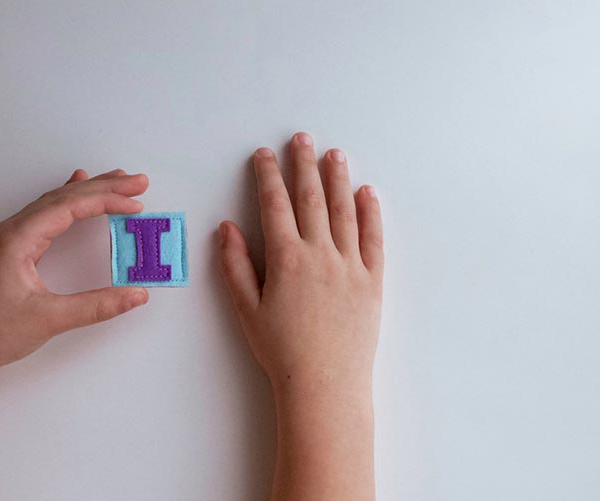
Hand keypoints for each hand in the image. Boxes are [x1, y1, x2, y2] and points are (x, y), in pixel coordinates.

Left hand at [0, 169, 148, 426]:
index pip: (69, 208)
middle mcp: (14, 230)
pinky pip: (48, 212)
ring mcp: (13, 236)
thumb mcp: (51, 319)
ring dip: (90, 190)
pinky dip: (70, 199)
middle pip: (65, 197)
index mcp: (18, 239)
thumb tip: (137, 294)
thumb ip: (98, 306)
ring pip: (57, 201)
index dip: (105, 202)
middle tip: (139, 181)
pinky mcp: (16, 247)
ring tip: (119, 180)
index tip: (135, 203)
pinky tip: (77, 187)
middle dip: (105, 187)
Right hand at [219, 132, 382, 500]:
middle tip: (302, 139)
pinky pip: (373, 238)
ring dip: (338, 179)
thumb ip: (234, 266)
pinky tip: (368, 193)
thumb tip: (226, 228)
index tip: (264, 155)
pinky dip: (371, 213)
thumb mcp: (246, 310)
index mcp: (286, 259)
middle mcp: (320, 254)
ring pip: (344, 211)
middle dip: (304, 165)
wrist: (324, 383)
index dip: (268, 176)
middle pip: (311, 199)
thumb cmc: (281, 350)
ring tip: (335, 154)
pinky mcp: (372, 280)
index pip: (275, 205)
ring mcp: (350, 265)